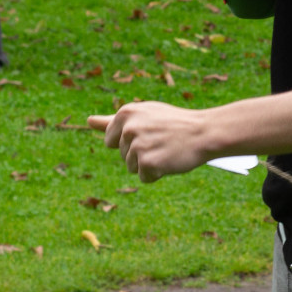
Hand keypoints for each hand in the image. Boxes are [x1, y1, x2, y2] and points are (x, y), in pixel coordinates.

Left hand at [89, 101, 212, 180]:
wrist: (204, 132)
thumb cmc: (173, 123)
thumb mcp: (143, 115)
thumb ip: (113, 121)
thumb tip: (88, 121)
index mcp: (125, 113)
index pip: (110, 140)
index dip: (130, 142)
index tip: (149, 132)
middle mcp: (128, 128)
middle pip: (122, 155)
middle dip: (141, 153)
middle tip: (162, 141)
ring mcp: (137, 145)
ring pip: (132, 168)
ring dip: (149, 164)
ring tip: (166, 149)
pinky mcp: (147, 162)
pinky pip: (144, 178)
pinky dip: (157, 174)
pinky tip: (170, 161)